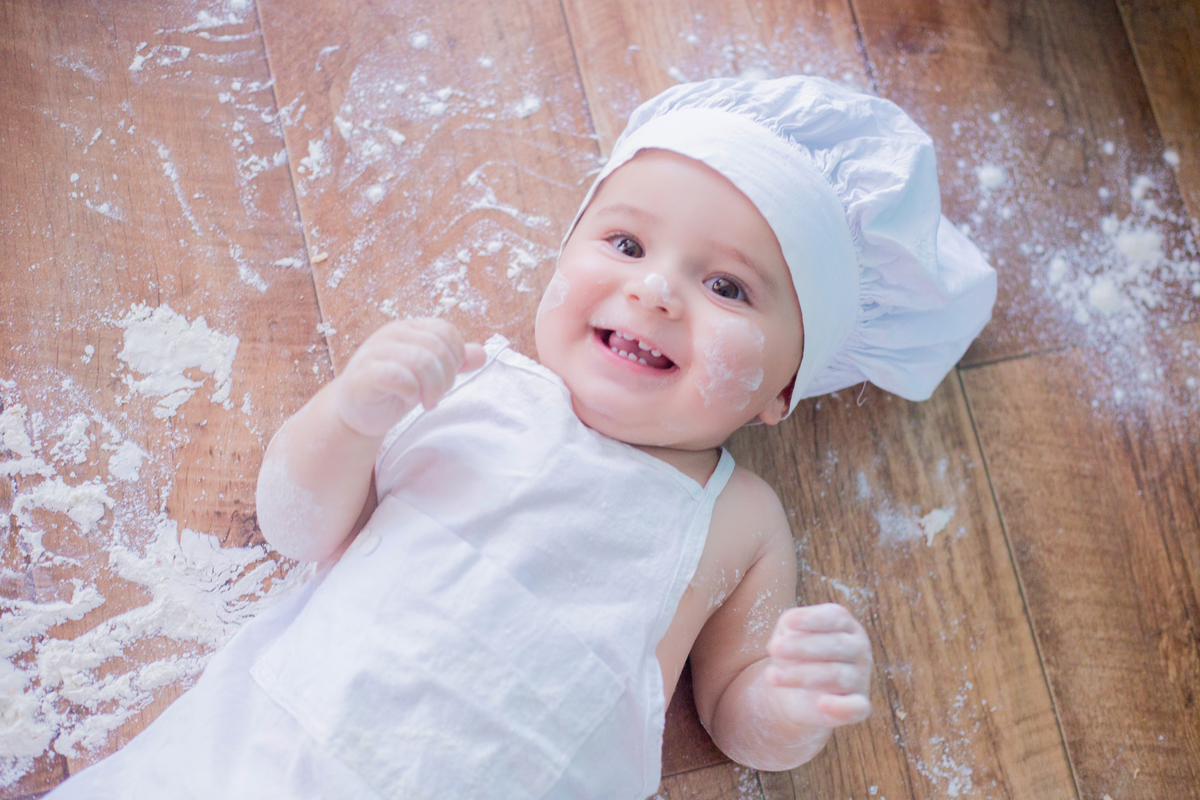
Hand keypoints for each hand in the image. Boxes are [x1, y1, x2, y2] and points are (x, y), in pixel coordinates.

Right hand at [333, 318, 485, 436]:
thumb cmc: (394, 390)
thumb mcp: (429, 375)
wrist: (358, 412)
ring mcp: (375, 352)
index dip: (456, 357)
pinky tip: (408, 399)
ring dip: (432, 388)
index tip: (447, 379)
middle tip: (436, 396)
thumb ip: (453, 362)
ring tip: (425, 401)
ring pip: (422, 361)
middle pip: (438, 348)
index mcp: (409, 329)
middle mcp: (392, 334)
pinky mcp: (365, 374)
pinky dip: (411, 392)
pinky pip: (399, 377)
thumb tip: (481, 353)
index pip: (446, 331)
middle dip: (446, 378)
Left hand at [765, 603, 871, 729]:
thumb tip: (790, 626)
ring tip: (772, 676)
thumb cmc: (794, 654)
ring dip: (801, 675)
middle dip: (802, 646)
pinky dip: (842, 707)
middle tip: (773, 648)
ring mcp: (860, 678)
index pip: (834, 618)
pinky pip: (857, 707)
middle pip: (835, 645)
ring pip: (836, 674)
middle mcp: (858, 649)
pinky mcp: (857, 705)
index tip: (788, 621)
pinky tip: (822, 703)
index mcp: (845, 625)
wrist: (796, 693)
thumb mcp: (788, 634)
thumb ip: (791, 626)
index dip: (812, 619)